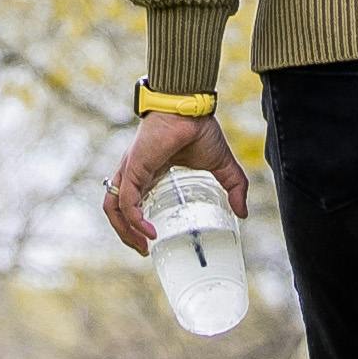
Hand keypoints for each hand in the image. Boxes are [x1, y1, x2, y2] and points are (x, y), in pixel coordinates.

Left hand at [103, 113, 247, 257]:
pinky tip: (149, 231)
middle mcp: (135, 173)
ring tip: (143, 247)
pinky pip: (125, 200)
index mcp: (150, 172)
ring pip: (114, 208)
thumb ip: (233, 187)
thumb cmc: (199, 128)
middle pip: (117, 210)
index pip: (132, 202)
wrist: (191, 108)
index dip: (136, 223)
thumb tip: (243, 212)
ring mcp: (131, 171)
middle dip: (127, 234)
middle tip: (145, 250)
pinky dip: (134, 219)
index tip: (152, 240)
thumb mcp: (221, 165)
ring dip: (125, 231)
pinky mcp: (132, 168)